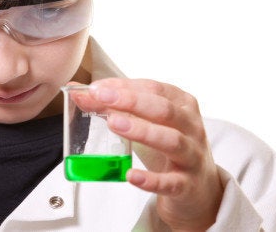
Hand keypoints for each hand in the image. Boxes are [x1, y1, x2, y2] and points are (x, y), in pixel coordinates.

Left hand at [89, 78, 222, 230]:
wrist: (198, 189)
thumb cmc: (167, 148)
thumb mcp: (145, 124)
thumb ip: (113, 108)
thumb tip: (78, 93)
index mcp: (182, 105)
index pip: (153, 89)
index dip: (125, 86)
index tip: (96, 87)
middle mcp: (191, 126)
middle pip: (164, 109)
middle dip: (132, 101)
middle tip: (102, 97)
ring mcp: (192, 155)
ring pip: (172, 140)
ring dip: (142, 131)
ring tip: (113, 123)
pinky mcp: (187, 185)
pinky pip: (170, 182)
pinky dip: (151, 179)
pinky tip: (130, 175)